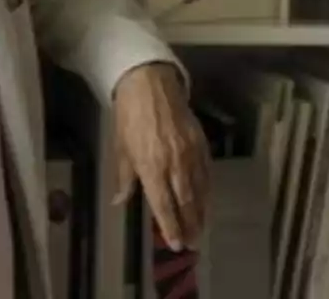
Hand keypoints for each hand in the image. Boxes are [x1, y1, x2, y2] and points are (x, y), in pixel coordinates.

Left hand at [111, 62, 209, 251]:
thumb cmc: (130, 116)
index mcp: (151, 167)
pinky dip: (208, 190)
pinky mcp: (201, 143)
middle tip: (191, 243)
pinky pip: (207, 173)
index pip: (163, 205)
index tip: (175, 243)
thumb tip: (119, 202)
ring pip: (200, 190)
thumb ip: (125, 178)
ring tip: (200, 228)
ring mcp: (190, 154)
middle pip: (185, 202)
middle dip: (189, 225)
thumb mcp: (121, 148)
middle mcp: (174, 164)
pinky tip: (207, 201)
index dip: (170, 226)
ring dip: (201, 212)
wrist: (150, 85)